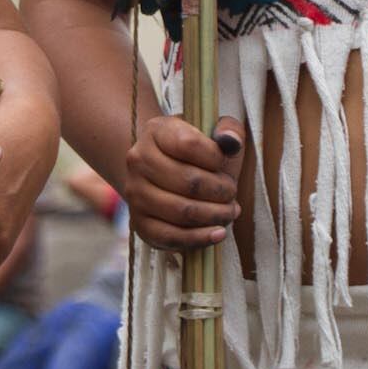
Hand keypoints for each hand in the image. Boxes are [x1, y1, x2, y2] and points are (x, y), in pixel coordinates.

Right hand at [122, 111, 242, 251]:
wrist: (163, 174)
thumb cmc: (196, 154)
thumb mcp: (212, 133)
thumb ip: (229, 129)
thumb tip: (231, 142)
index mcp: (155, 131)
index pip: (189, 144)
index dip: (216, 157)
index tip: (226, 162)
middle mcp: (138, 160)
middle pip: (188, 181)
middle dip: (220, 191)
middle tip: (232, 193)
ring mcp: (135, 194)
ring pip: (181, 211)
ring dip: (214, 215)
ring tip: (230, 211)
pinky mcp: (139, 223)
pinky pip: (171, 236)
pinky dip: (199, 238)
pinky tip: (219, 233)